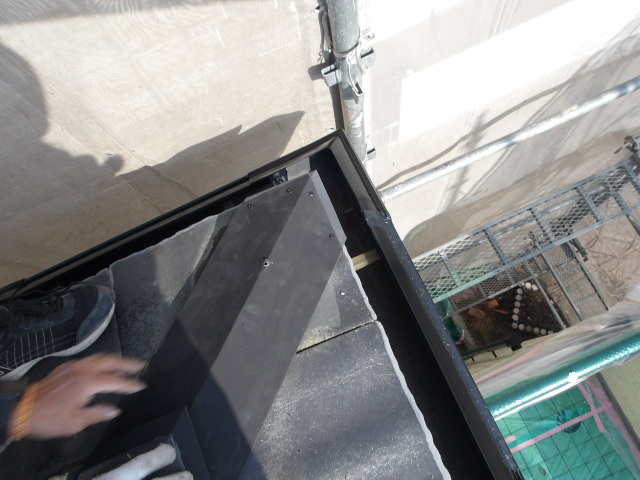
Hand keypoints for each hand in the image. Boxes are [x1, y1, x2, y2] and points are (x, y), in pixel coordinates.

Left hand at [13, 354, 145, 439]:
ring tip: (124, 363)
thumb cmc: (50, 419)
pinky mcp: (65, 367)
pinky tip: (102, 366)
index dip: (130, 384)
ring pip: (98, 357)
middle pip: (110, 361)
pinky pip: (88, 359)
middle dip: (126, 363)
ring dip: (114, 359)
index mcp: (87, 383)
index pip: (115, 381)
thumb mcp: (76, 422)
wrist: (22, 410)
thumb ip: (98, 413)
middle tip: (139, 365)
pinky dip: (100, 361)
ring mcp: (73, 366)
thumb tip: (114, 410)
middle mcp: (82, 370)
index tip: (141, 385)